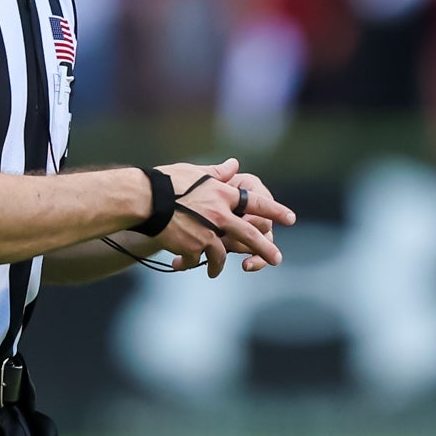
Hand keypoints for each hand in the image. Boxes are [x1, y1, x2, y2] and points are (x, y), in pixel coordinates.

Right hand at [140, 158, 297, 275]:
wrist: (145, 200)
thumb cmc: (166, 182)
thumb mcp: (195, 172)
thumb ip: (217, 173)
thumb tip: (235, 163)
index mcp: (223, 193)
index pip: (256, 202)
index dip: (275, 210)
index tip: (290, 218)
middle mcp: (221, 213)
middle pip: (250, 234)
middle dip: (265, 248)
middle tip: (277, 259)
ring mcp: (209, 231)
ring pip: (222, 254)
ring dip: (218, 265)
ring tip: (214, 271)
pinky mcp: (194, 246)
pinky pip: (198, 259)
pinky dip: (191, 263)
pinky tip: (183, 265)